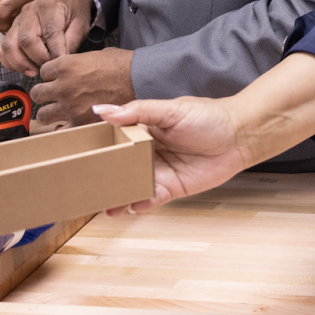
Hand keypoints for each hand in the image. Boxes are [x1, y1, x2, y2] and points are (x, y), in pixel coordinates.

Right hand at [0, 0, 93, 74]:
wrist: (66, 0)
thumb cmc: (74, 13)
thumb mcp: (80, 25)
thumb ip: (71, 42)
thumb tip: (59, 62)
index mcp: (50, 6)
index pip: (50, 32)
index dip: (55, 52)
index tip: (60, 65)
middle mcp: (30, 11)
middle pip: (26, 39)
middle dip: (38, 58)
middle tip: (48, 68)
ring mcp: (17, 20)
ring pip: (9, 45)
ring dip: (20, 63)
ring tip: (34, 71)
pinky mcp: (10, 30)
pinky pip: (1, 48)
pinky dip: (9, 62)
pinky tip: (24, 68)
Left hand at [30, 48, 134, 125]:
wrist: (140, 79)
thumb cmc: (123, 65)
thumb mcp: (96, 55)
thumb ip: (78, 63)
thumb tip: (75, 69)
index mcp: (66, 65)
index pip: (43, 72)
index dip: (51, 75)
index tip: (57, 79)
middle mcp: (63, 86)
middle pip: (38, 93)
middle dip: (46, 94)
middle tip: (54, 96)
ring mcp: (70, 106)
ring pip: (43, 115)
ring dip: (50, 113)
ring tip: (58, 112)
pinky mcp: (80, 121)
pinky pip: (59, 131)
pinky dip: (61, 129)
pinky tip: (65, 125)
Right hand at [93, 96, 255, 213]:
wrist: (240, 135)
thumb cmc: (208, 116)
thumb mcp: (171, 109)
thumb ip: (137, 111)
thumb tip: (102, 110)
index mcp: (144, 130)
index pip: (113, 141)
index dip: (96, 149)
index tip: (74, 157)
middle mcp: (148, 153)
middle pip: (118, 168)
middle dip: (102, 178)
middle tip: (82, 188)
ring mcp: (159, 172)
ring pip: (131, 186)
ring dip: (117, 195)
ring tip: (102, 203)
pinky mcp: (172, 188)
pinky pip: (150, 198)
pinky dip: (139, 203)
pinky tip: (130, 205)